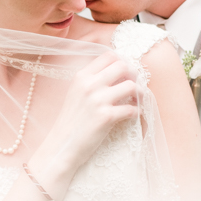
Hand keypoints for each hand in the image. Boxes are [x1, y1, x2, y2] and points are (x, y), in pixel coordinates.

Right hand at [49, 51, 138, 169]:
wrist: (62, 145)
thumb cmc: (70, 120)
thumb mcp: (75, 93)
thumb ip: (91, 80)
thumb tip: (117, 71)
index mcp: (81, 76)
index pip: (109, 55)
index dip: (122, 62)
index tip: (125, 73)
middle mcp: (89, 85)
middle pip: (123, 66)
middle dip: (133, 75)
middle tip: (134, 85)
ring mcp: (98, 100)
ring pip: (131, 86)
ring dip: (139, 93)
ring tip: (136, 100)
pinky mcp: (106, 117)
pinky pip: (132, 108)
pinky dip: (137, 111)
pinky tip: (133, 114)